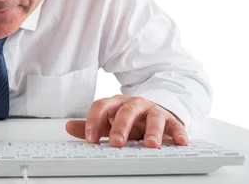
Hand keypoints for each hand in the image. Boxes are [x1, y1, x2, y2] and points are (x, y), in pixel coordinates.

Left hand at [65, 95, 186, 147]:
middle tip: (116, 142)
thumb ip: (92, 124)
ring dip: (152, 131)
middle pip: (126, 112)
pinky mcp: (171, 119)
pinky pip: (176, 125)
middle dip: (121, 127)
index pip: (101, 107)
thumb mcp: (110, 120)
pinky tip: (180, 142)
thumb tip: (68, 127)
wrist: (156, 108)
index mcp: (116, 104)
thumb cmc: (131, 117)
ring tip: (150, 144)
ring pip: (153, 118)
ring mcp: (153, 111)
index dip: (94, 121)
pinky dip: (179, 133)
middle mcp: (135, 105)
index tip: (90, 138)